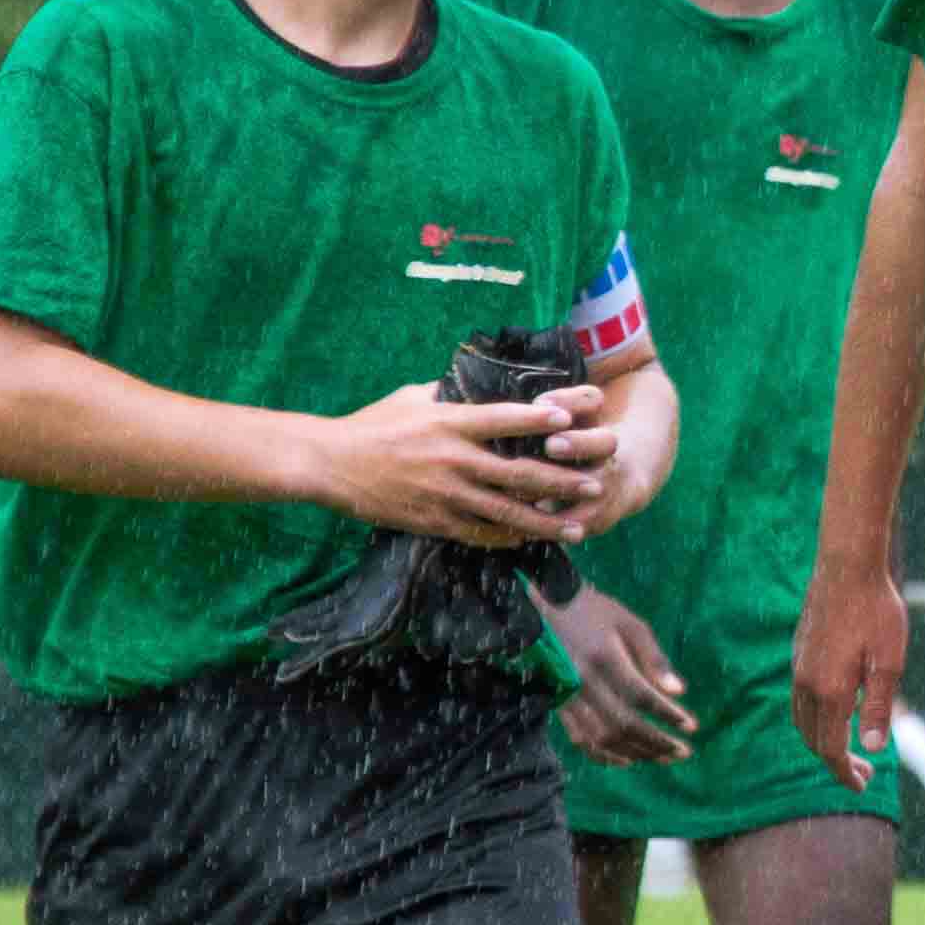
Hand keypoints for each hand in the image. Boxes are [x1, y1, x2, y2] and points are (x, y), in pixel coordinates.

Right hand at [315, 383, 601, 548]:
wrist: (329, 464)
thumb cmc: (372, 424)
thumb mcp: (411, 398)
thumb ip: (449, 395)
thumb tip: (479, 384)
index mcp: (449, 422)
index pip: (503, 419)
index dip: (539, 420)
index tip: (572, 421)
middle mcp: (453, 458)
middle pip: (518, 472)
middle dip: (561, 482)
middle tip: (594, 485)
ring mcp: (444, 493)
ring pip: (506, 512)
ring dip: (546, 521)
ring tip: (577, 528)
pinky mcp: (433, 520)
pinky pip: (479, 533)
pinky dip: (508, 537)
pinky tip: (530, 540)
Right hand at [554, 585, 696, 764]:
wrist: (539, 609)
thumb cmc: (590, 611)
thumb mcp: (628, 623)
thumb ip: (653, 657)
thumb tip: (678, 691)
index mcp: (604, 658)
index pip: (640, 696)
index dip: (667, 714)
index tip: (692, 726)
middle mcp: (584, 683)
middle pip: (623, 724)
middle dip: (656, 742)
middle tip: (683, 752)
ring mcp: (568, 697)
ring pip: (602, 737)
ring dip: (635, 753)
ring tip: (663, 759)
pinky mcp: (557, 706)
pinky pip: (580, 739)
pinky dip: (604, 755)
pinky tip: (626, 761)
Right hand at [791, 557, 908, 789]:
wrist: (847, 567)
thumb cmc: (876, 611)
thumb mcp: (889, 661)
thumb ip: (880, 706)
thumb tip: (874, 747)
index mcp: (830, 690)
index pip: (831, 748)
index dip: (844, 773)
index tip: (861, 786)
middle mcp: (807, 684)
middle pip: (813, 740)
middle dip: (836, 762)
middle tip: (864, 773)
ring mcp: (799, 668)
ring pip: (802, 721)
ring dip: (822, 742)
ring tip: (849, 749)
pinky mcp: (799, 654)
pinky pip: (799, 700)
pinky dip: (815, 719)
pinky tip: (838, 713)